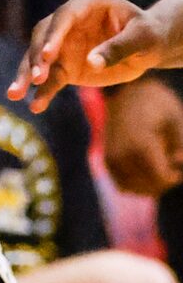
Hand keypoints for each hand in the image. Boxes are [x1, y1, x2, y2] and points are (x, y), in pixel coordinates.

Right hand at [10, 0, 156, 109]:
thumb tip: (91, 63)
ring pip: (37, 59)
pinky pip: (49, 79)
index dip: (54, 35)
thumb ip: (118, 48)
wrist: (147, 48)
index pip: (64, 16)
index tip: (47, 55)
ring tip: (14, 94)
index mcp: (88, 3)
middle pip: (43, 36)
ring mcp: (62, 43)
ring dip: (26, 76)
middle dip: (37, 58)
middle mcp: (68, 21)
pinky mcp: (63, 65)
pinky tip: (35, 106)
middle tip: (37, 78)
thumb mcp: (142, 38)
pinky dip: (41, 92)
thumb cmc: (148, 35)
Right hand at [102, 77, 182, 196]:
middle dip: (165, 180)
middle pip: (149, 187)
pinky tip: (147, 170)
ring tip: (159, 164)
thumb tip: (179, 162)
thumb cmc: (156, 103)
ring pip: (135, 190)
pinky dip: (137, 185)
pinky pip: (124, 186)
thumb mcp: (176, 118)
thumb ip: (182, 144)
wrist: (125, 91)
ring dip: (151, 185)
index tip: (179, 159)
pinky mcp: (107, 162)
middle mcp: (122, 155)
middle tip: (172, 160)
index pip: (161, 178)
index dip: (176, 176)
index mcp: (141, 143)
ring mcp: (111, 159)